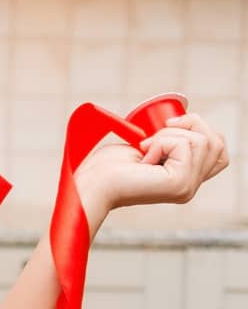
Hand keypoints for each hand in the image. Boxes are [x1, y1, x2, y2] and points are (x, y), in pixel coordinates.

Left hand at [75, 112, 229, 224]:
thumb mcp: (147, 147)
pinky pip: (184, 144)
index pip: (218, 150)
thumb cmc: (108, 167)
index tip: (168, 126)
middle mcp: (191, 186)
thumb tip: (182, 121)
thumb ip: (170, 143)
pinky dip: (161, 141)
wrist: (90, 184)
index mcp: (186, 179)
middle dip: (188, 125)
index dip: (200, 129)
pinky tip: (144, 157)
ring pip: (201, 140)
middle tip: (154, 136)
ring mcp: (187, 186)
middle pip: (216, 142)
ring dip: (168, 135)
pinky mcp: (179, 183)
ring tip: (145, 149)